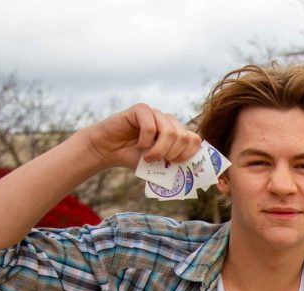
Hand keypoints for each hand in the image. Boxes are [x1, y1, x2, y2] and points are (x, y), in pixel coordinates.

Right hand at [76, 103, 201, 171]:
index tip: (173, 163)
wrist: (108, 150)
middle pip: (183, 137)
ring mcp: (156, 113)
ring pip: (170, 132)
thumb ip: (174, 162)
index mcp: (176, 132)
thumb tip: (191, 168)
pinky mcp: (141, 109)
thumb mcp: (158, 163)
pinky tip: (138, 145)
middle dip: (172, 154)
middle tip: (158, 161)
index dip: (187, 154)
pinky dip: (144, 142)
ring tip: (148, 157)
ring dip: (159, 150)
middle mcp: (168, 120)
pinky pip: (150, 127)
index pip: (195, 139)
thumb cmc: (134, 157)